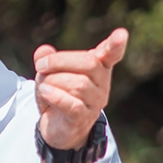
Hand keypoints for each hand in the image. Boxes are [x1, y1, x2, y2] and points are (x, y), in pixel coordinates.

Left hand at [35, 28, 127, 150]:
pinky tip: (45, 93)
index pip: (111, 54)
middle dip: (59, 61)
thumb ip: (46, 59)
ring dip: (52, 82)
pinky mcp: (83, 118)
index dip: (116, 44)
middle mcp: (101, 84)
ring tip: (44, 87)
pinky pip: (73, 104)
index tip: (122, 34)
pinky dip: (56, 96)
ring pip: (77, 84)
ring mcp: (95, 103)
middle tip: (40, 66)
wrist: (58, 128)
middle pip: (89, 63)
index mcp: (98, 68)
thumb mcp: (49, 73)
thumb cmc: (58, 94)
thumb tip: (43, 52)